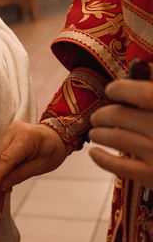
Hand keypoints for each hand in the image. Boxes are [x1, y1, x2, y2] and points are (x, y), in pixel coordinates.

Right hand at [0, 121, 68, 192]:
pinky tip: (3, 174)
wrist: (56, 135)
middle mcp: (14, 130)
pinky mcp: (6, 133)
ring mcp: (9, 130)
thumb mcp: (40, 166)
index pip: (6, 159)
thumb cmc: (53, 149)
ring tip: (1, 185)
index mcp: (26, 136)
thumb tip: (2, 185)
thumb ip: (19, 175)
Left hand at [89, 67, 152, 187]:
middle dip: (103, 114)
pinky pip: (117, 165)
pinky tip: (94, 153)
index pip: (143, 93)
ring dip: (98, 134)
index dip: (122, 89)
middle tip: (96, 117)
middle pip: (121, 115)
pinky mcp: (152, 176)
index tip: (111, 90)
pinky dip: (100, 158)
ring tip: (94, 133)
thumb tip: (142, 65)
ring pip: (115, 137)